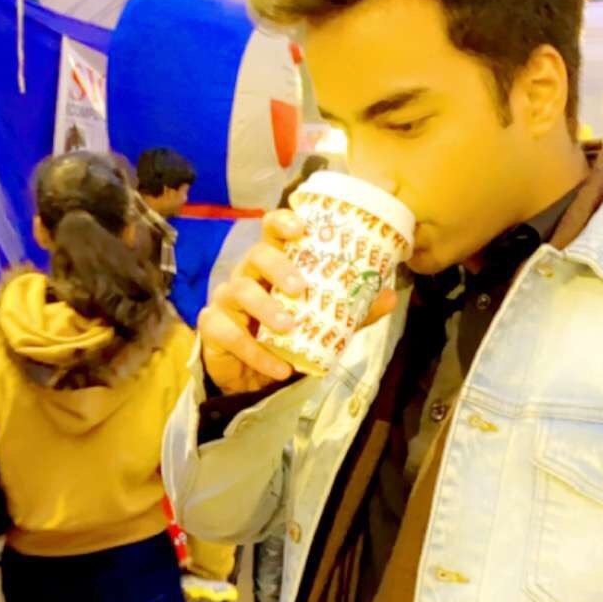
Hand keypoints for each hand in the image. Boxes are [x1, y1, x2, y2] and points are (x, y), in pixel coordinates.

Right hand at [199, 208, 398, 395]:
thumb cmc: (289, 338)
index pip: (272, 230)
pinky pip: (228, 333)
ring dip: (265, 308)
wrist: (257, 379)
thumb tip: (390, 295)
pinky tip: (279, 367)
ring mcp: (226, 299)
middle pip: (256, 254)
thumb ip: (354, 311)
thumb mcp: (325, 323)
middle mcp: (248, 274)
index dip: (283, 222)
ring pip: (239, 290)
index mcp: (274, 264)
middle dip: (278, 267)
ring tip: (288, 327)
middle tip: (300, 288)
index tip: (301, 228)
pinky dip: (254, 352)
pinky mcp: (212, 327)